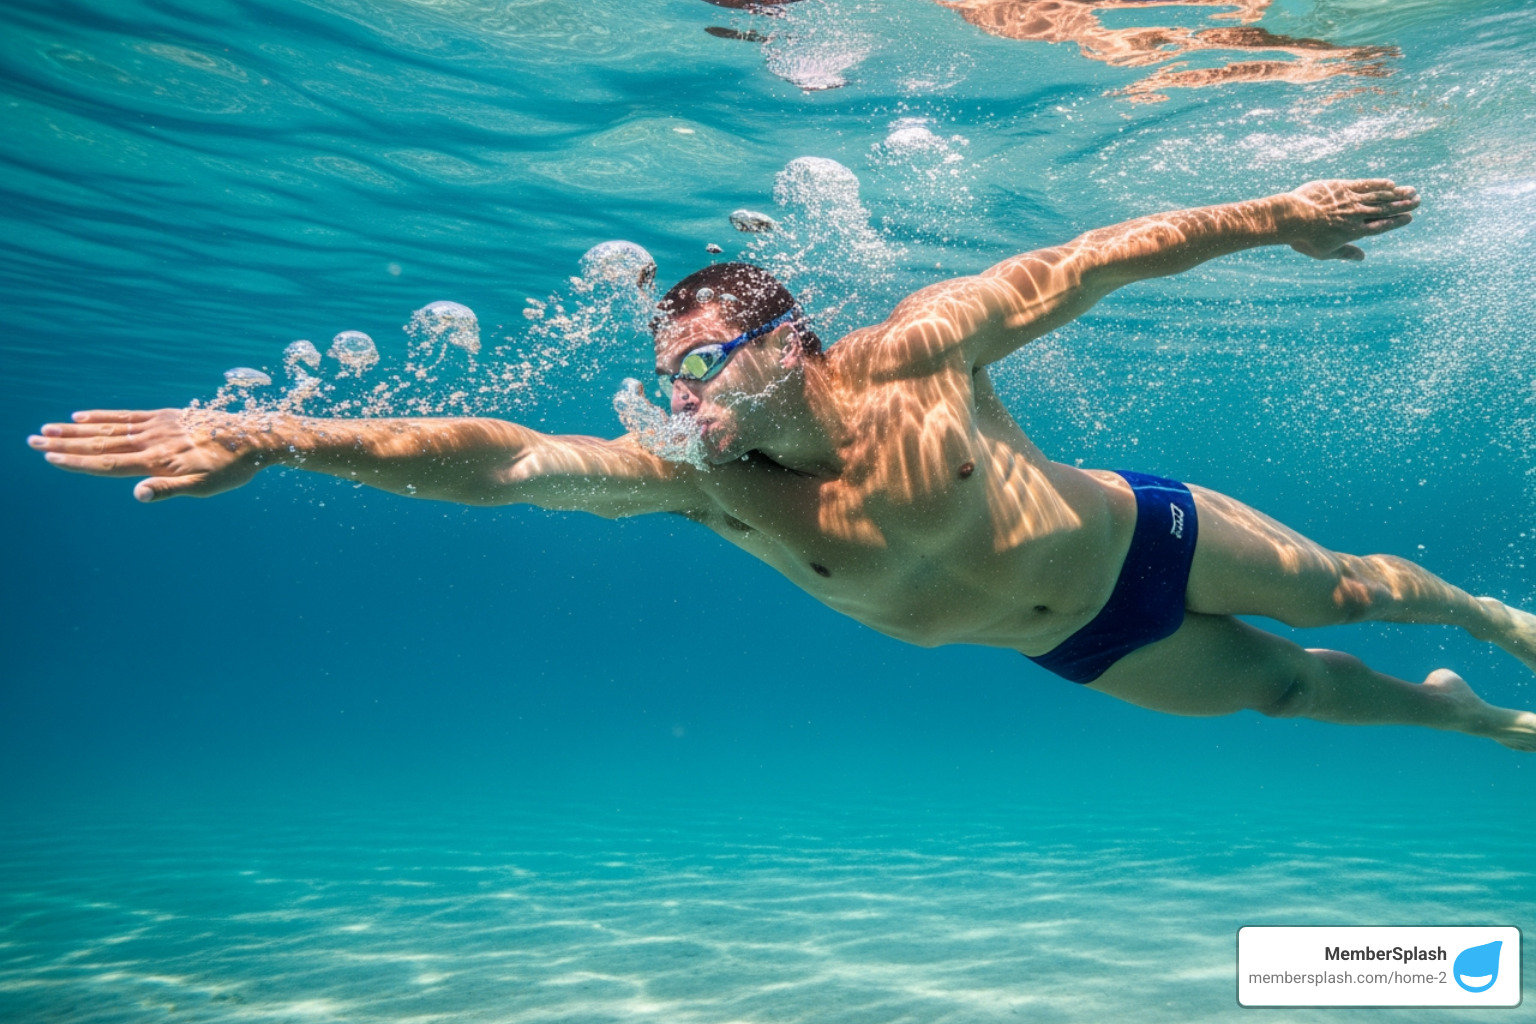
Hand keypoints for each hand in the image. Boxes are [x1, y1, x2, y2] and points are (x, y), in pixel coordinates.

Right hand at [28, 408, 264, 501]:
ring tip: (47, 429)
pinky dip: (103, 416)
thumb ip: (169, 490)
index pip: (108, 464)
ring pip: (108, 428)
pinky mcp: (165, 416)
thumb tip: (137, 494)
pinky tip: (82, 416)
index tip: (49, 457)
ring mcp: (157, 426)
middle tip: (31, 440)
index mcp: (157, 461)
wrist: (256, 436)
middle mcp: (152, 441)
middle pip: (100, 444)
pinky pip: (127, 415)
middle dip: (64, 444)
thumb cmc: (232, 468)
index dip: (77, 462)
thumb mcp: (205, 487)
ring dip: (75, 430)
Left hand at [1286, 178, 1418, 260]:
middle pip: (1385, 209)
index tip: (1409, 218)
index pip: (1381, 226)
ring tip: (1412, 191)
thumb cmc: (1305, 239)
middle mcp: (1357, 215)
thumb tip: (1362, 258)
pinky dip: (1379, 184)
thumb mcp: (1325, 252)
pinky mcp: (1342, 187)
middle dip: (1403, 205)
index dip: (1396, 222)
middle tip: (1418, 201)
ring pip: (1379, 196)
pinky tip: (1390, 183)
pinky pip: (1365, 185)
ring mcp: (1350, 200)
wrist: (1292, 217)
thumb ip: (1346, 253)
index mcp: (1354, 232)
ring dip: (1397, 193)